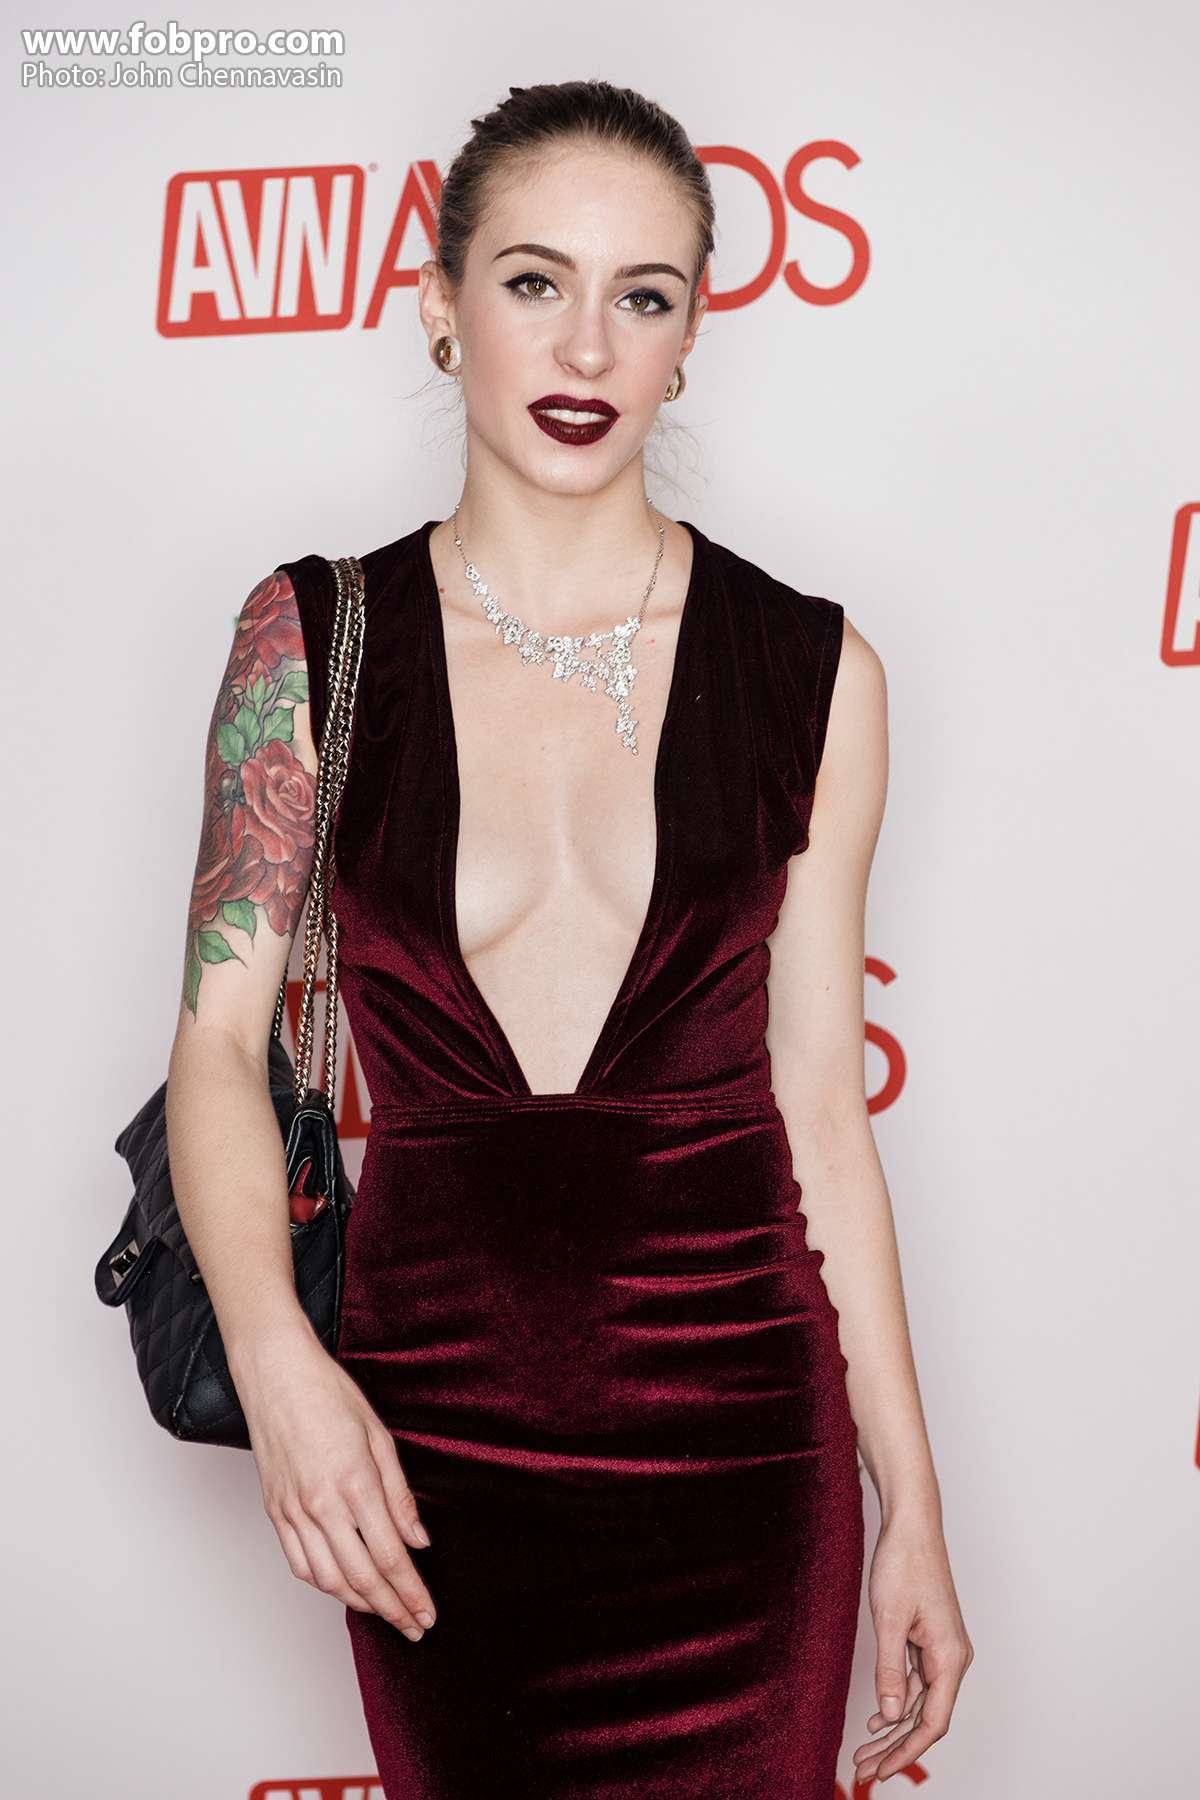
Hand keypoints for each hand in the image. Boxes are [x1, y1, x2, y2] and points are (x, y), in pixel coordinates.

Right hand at [234, 1323, 436, 1639]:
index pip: (391, 1557)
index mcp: (355, 1484)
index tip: (427, 1614)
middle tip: (414, 1628)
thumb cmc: (330, 1395)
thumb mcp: (380, 1436)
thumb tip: (419, 1540)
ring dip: (360, 1605)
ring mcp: (294, 1512)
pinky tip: (343, 1588)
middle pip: (362, 1578)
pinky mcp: (275, 1512)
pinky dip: (324, 1585)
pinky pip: (299, 1564)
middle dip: (393, 1609)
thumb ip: (400, 1495)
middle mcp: (322, 1506)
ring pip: (329, 1580)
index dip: (412, 1593)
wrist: (276, 1375)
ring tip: (386, 1614)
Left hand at [851, 1515, 971, 1782]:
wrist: (912, 1524)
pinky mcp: (930, 1639)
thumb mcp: (889, 1619)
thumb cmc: (904, 1563)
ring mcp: (943, 1649)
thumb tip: (891, 1715)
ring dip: (894, 1727)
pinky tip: (878, 1717)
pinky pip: (917, 1681)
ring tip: (864, 1750)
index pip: (934, 1721)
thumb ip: (890, 1670)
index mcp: (950, 1657)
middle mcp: (953, 1658)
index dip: (907, 1751)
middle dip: (896, 1746)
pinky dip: (898, 1700)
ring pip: (920, 1702)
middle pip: (927, 1717)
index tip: (881, 1771)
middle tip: (864, 1768)